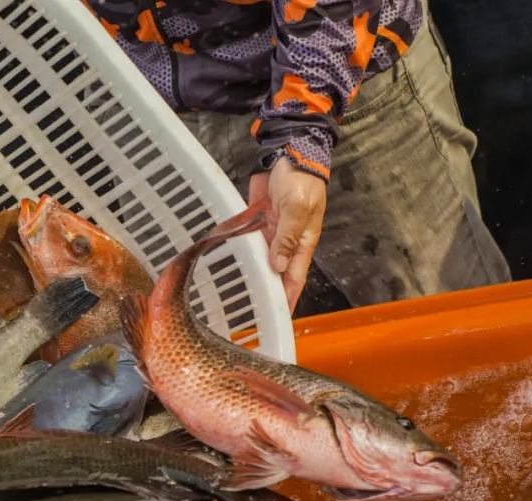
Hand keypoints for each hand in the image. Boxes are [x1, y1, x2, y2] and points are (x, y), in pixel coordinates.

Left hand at [248, 158, 327, 312]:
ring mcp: (270, 232)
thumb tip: (277, 266)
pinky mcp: (256, 221)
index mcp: (303, 242)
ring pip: (259, 260)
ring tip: (236, 296)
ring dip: (250, 274)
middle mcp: (286, 242)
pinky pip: (247, 241)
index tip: (280, 318)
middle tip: (251, 313)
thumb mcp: (297, 208)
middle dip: (266, 291)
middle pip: (275, 273)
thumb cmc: (301, 179)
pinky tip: (228, 266)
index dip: (288, 298)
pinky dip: (239, 252)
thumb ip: (287, 237)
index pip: (294, 278)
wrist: (288, 151)